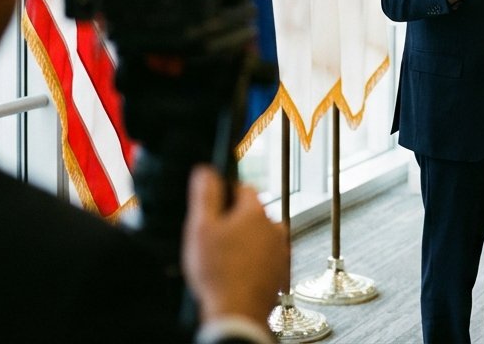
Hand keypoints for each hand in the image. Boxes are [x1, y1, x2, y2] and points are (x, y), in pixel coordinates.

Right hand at [182, 165, 288, 324]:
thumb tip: (206, 170)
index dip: (227, 191)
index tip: (215, 203)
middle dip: (236, 219)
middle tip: (215, 235)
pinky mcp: (282, 272)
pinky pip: (267, 258)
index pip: (245, 188)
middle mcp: (274, 227)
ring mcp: (281, 251)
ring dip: (247, 241)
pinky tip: (239, 272)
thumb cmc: (218, 273)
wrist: (237, 314)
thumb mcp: (201, 228)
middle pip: (254, 213)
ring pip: (262, 236)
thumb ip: (205, 195)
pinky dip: (255, 261)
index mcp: (255, 212)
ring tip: (226, 258)